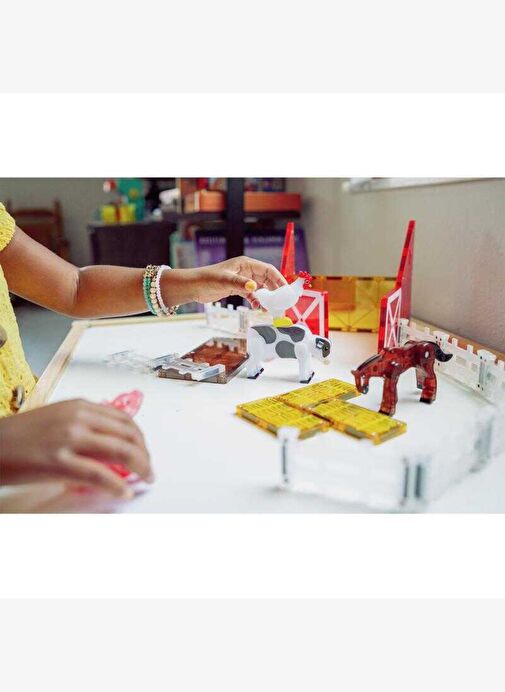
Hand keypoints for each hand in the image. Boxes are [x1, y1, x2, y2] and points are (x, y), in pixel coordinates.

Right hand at [0, 400, 152, 498]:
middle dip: (145, 454)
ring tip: (146, 479)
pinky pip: (98, 474)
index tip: (145, 451)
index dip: (140, 437)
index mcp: (79, 406)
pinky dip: (116, 485)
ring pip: (120, 451)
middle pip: (127, 434)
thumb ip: (84, 426)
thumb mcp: (57, 420)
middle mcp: (78, 418)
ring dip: (140, 467)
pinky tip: (123, 493)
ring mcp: (69, 438)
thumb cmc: (20, 437)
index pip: (124, 419)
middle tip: (149, 469)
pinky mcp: (58, 461)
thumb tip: (111, 445)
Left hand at [161, 256, 286, 307]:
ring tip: (272, 307)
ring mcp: (242, 279)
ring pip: (261, 288)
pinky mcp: (238, 288)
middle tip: (282, 302)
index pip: (268, 270)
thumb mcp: (225, 281)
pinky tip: (258, 308)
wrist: (194, 286)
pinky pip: (252, 294)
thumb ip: (240, 284)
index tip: (286, 290)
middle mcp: (246, 270)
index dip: (279, 279)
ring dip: (267, 297)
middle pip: (267, 279)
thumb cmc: (207, 279)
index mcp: (245, 264)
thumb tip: (255, 287)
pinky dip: (257, 301)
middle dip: (275, 290)